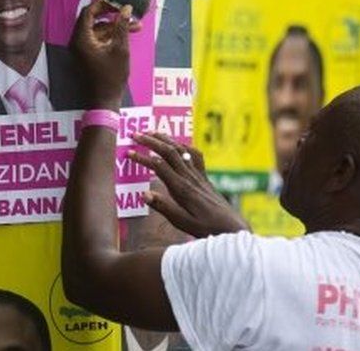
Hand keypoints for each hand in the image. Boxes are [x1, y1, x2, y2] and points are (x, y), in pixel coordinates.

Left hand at [71, 0, 141, 110]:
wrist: (104, 100)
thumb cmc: (111, 77)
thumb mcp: (120, 49)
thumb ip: (122, 26)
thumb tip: (126, 8)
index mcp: (81, 39)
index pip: (88, 12)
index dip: (103, 3)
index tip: (117, 0)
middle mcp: (77, 42)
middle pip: (92, 19)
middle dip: (111, 13)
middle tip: (126, 9)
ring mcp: (82, 49)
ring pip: (98, 30)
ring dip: (115, 26)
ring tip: (136, 24)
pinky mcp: (87, 55)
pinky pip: (98, 39)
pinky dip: (111, 35)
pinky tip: (128, 34)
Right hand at [129, 133, 249, 237]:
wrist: (231, 228)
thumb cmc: (205, 228)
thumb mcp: (182, 223)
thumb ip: (163, 207)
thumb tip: (143, 194)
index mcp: (181, 188)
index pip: (158, 166)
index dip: (142, 157)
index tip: (128, 153)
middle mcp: (190, 177)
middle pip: (168, 151)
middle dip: (150, 141)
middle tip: (135, 134)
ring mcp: (198, 175)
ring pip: (181, 150)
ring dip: (165, 139)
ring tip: (152, 132)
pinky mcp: (205, 177)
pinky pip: (194, 155)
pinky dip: (184, 146)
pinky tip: (179, 144)